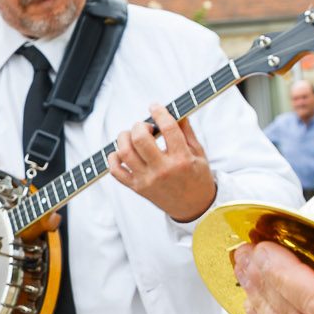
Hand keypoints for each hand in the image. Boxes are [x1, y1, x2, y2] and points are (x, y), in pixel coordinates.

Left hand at [112, 104, 215, 221]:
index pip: (168, 129)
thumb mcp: (199, 154)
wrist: (193, 207)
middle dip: (139, 126)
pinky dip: (113, 158)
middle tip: (145, 127)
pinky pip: (116, 171)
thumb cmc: (197, 178)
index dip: (159, 112)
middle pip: (140, 139)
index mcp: (182, 159)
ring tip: (132, 136)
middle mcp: (163, 170)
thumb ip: (187, 131)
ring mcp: (147, 180)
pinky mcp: (137, 188)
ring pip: (124, 153)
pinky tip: (122, 152)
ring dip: (124, 138)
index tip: (155, 107)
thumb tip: (177, 111)